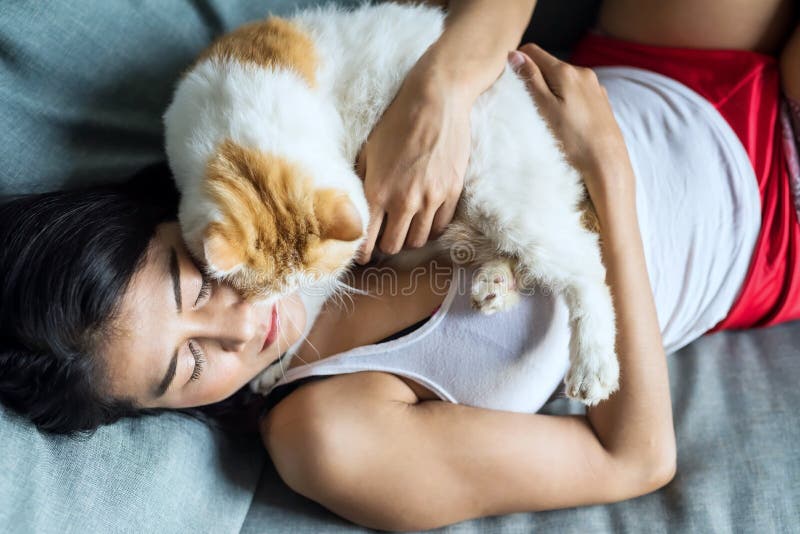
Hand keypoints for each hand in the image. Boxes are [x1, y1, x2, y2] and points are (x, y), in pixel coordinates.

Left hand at [354, 62, 470, 264]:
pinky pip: (440, 225)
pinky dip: (431, 227)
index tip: (363, 256)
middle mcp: (404, 201)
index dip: (363, 253)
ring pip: (419, 240)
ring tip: (405, 228)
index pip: (367, 239)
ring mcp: (431, 198)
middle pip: (394, 246)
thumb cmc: (397, 122)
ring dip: (409, 238)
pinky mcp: (452, 192)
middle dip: (386, 246)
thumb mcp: (368, 151)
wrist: (436, 99)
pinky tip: (424, 218)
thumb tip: (355, 210)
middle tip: (385, 238)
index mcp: (378, 191)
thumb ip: (362, 184)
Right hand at [510, 44, 633, 207]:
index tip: (511, 82)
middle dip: (535, 78)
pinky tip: (566, 121)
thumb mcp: (544, 109)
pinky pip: (577, 92)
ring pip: (563, 79)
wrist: (606, 162)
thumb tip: (514, 54)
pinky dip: (566, 100)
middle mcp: (583, 72)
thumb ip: (530, 79)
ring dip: (551, 90)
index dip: (517, 62)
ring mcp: (595, 86)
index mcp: (566, 71)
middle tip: (527, 105)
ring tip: (547, 117)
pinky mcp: (601, 100)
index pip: (532, 51)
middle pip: (549, 64)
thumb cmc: (573, 139)